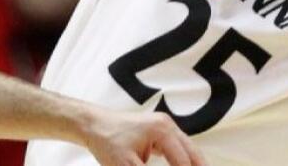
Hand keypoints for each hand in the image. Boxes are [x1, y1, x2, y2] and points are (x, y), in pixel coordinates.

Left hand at [82, 109, 205, 165]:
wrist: (93, 124)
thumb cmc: (107, 143)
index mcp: (163, 131)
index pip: (183, 162)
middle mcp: (168, 125)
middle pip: (192, 153)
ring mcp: (165, 126)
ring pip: (188, 148)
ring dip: (194, 164)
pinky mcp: (159, 131)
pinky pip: (179, 146)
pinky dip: (184, 159)